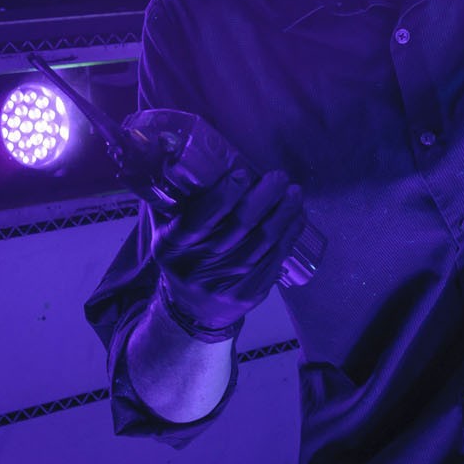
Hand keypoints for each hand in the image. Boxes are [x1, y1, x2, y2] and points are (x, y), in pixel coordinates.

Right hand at [147, 168, 306, 340]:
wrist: (194, 309)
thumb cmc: (183, 256)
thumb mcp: (165, 231)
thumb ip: (172, 200)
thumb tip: (180, 154)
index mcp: (174, 245)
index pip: (200, 218)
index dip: (224, 194)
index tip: (242, 172)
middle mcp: (200, 264)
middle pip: (240, 226)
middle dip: (264, 197)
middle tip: (278, 176)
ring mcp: (227, 280)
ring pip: (264, 241)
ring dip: (284, 212)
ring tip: (294, 191)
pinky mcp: (251, 291)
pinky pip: (276, 256)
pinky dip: (290, 232)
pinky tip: (297, 214)